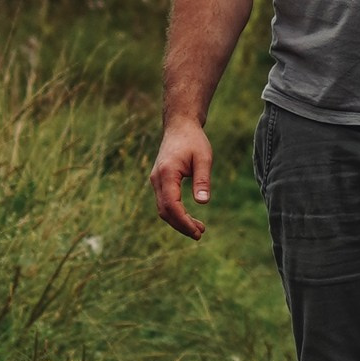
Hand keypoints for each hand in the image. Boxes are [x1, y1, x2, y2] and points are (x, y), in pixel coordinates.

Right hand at [151, 116, 214, 239]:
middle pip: (165, 211)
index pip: (171, 205)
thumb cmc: (193, 140)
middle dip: (181, 225)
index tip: (198, 231)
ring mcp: (156, 180)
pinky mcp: (159, 181)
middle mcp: (157, 178)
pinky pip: (164, 202)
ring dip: (178, 221)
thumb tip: (202, 203)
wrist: (179, 126)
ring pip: (163, 208)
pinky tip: (189, 217)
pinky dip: (175, 213)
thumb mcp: (204, 158)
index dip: (183, 221)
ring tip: (198, 228)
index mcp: (167, 173)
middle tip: (200, 234)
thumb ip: (202, 180)